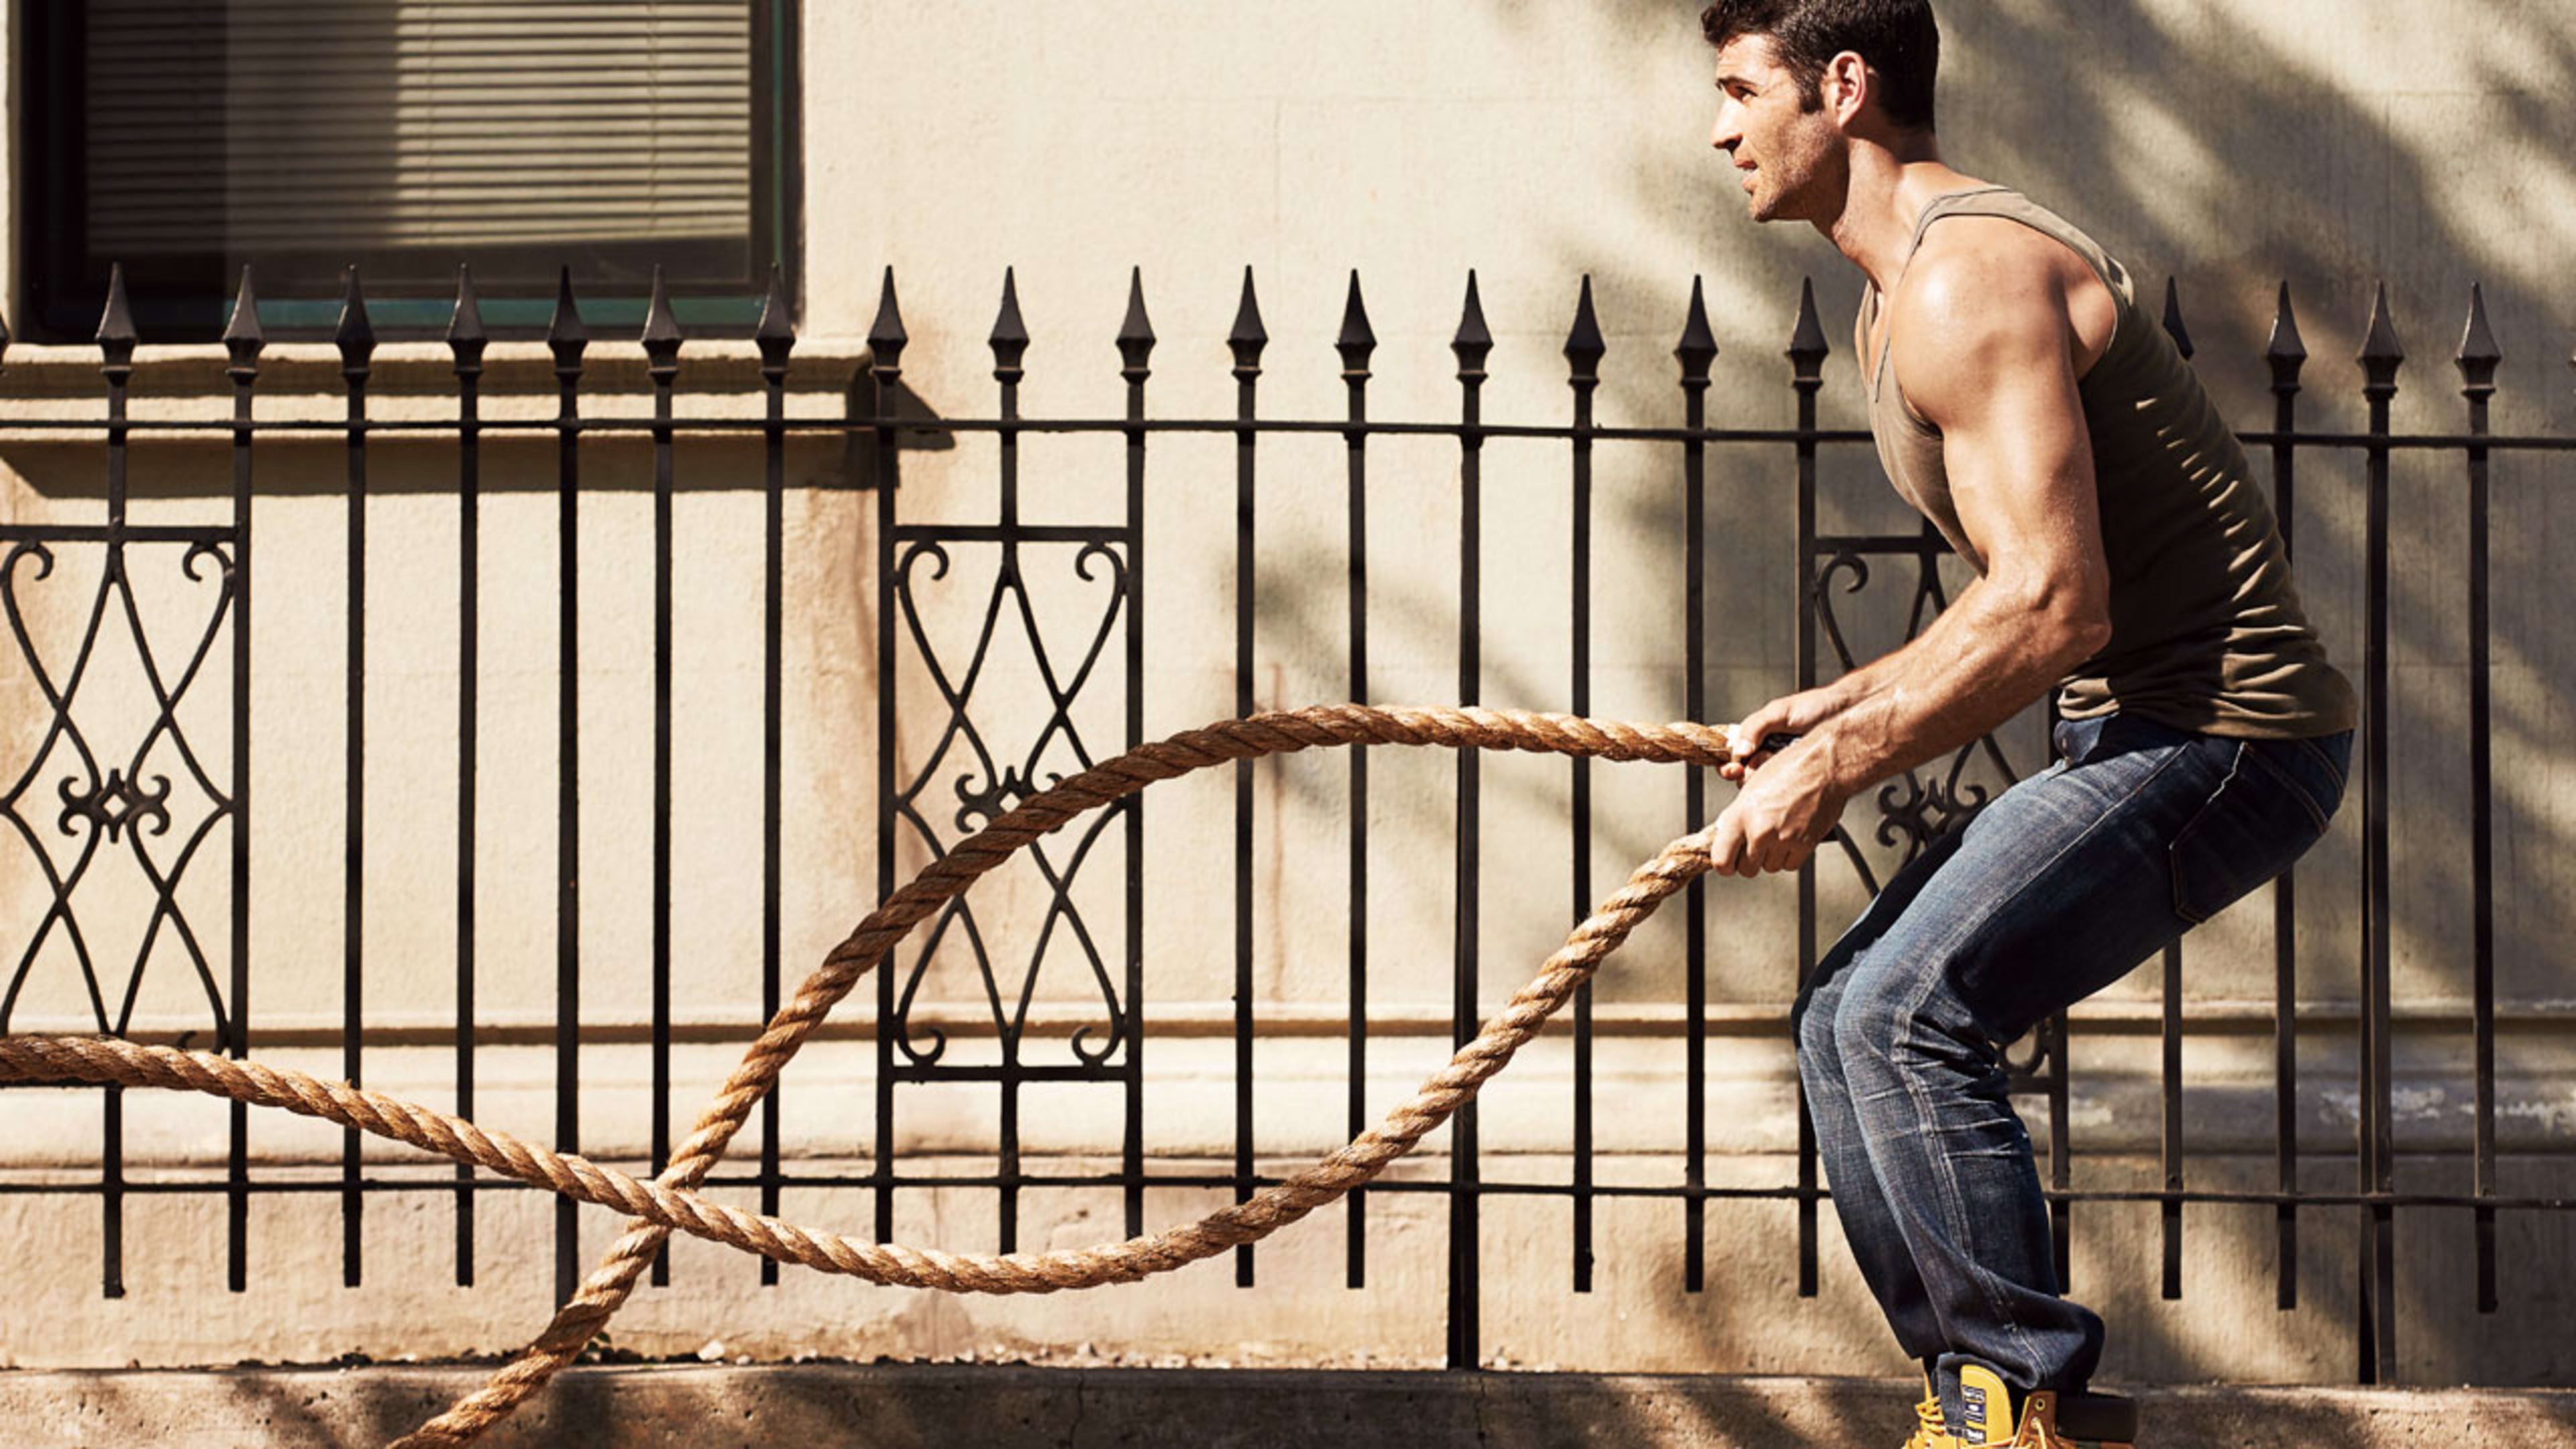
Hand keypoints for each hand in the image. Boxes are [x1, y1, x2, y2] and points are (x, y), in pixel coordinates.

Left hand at [1706, 739, 1847, 877]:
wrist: (1824, 766)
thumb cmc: (1788, 770)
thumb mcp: (1750, 789)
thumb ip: (1735, 817)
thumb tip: (1723, 836)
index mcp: (1740, 815)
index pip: (1721, 860)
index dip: (1724, 865)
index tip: (1728, 863)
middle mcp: (1760, 830)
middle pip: (1746, 869)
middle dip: (1749, 860)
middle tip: (1755, 844)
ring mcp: (1783, 839)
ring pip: (1769, 868)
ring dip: (1771, 857)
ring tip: (1777, 833)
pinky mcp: (1805, 845)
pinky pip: (1790, 865)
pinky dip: (1789, 856)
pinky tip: (1790, 837)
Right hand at [1718, 690, 1834, 781]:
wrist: (1849, 713)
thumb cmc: (1816, 707)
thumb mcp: (1779, 711)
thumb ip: (1755, 726)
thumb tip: (1740, 750)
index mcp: (1756, 738)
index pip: (1732, 757)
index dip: (1729, 766)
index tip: (1734, 769)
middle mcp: (1767, 754)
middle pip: (1745, 776)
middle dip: (1750, 774)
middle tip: (1763, 765)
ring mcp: (1783, 770)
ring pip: (1764, 787)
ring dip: (1770, 779)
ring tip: (1785, 761)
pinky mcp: (1799, 780)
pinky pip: (1785, 792)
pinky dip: (1787, 787)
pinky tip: (1795, 777)